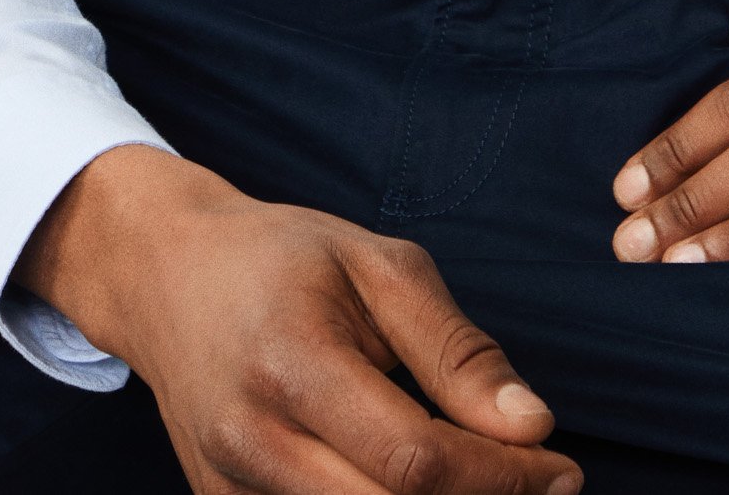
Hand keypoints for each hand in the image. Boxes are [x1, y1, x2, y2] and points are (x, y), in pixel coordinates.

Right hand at [15, 145, 581, 494]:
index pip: (415, 461)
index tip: (562, 470)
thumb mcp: (375, 264)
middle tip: (535, 483)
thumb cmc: (280, 257)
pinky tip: (414, 481)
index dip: (502, 481)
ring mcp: (231, 489)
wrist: (166, 274)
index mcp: (292, 362)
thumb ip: (454, 348)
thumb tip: (532, 427)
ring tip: (479, 477)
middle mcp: (253, 440)